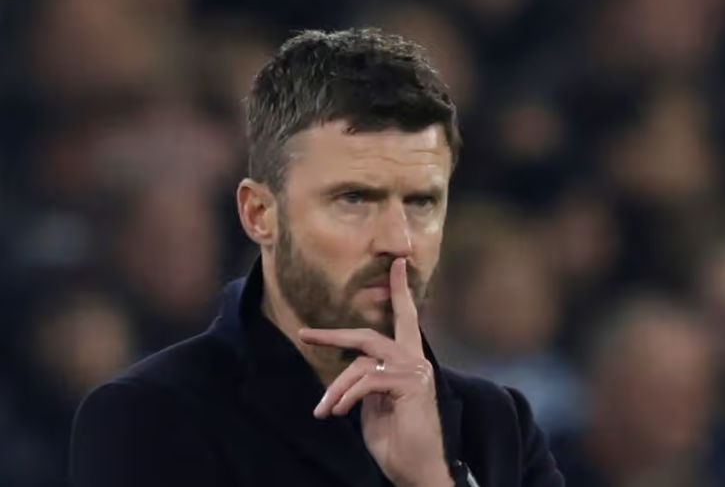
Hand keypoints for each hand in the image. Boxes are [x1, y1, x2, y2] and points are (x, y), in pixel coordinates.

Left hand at [299, 259, 452, 486]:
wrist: (416, 470)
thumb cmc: (397, 442)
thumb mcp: (374, 407)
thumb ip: (366, 384)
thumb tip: (348, 376)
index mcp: (408, 363)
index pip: (405, 319)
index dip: (400, 291)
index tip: (395, 263)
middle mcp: (416, 360)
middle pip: (369, 337)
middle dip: (334, 336)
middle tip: (305, 334)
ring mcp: (416, 371)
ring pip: (361, 364)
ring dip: (336, 388)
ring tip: (325, 410)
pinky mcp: (412, 384)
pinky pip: (367, 381)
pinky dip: (347, 396)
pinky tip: (338, 413)